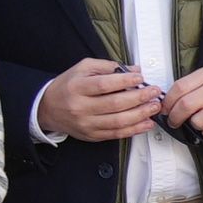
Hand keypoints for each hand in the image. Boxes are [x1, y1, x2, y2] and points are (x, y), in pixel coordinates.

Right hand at [40, 57, 162, 142]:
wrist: (48, 108)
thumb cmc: (68, 86)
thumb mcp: (82, 69)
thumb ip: (108, 67)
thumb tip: (134, 69)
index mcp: (77, 87)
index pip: (103, 85)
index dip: (124, 81)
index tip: (140, 78)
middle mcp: (80, 107)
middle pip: (114, 104)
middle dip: (139, 98)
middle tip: (154, 93)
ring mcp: (86, 123)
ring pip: (118, 122)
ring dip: (140, 115)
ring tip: (154, 107)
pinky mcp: (92, 135)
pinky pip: (116, 134)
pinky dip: (134, 129)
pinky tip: (146, 123)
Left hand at [161, 66, 202, 139]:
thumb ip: (191, 86)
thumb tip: (168, 102)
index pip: (179, 87)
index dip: (168, 101)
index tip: (165, 108)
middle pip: (185, 105)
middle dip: (174, 117)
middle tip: (174, 120)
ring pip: (197, 121)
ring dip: (193, 125)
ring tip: (198, 121)